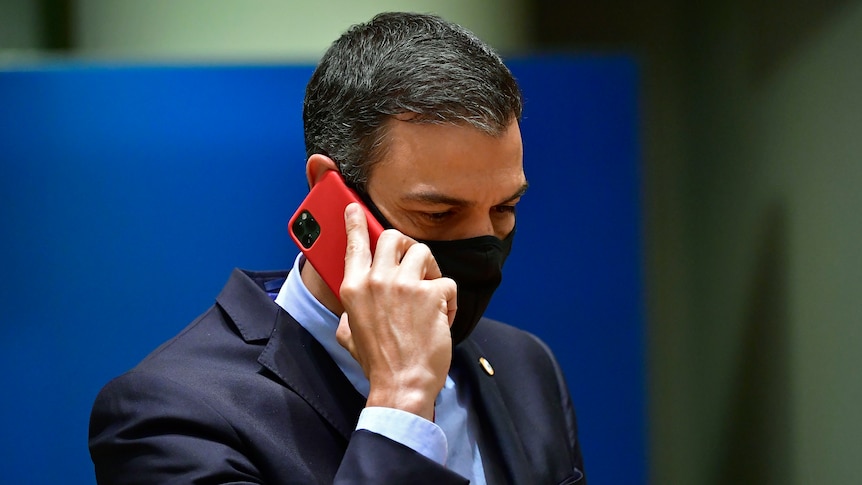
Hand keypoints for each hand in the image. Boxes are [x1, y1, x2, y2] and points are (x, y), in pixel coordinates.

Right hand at [336, 203, 456, 420]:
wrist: (401, 385)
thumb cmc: (378, 363)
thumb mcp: (349, 335)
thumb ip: (350, 313)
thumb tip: (353, 308)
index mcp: (354, 289)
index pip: (354, 245)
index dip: (356, 223)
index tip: (355, 209)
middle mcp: (376, 281)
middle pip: (394, 238)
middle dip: (408, 246)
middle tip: (415, 263)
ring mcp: (404, 286)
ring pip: (424, 253)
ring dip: (431, 271)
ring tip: (431, 295)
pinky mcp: (431, 295)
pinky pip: (447, 283)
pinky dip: (450, 301)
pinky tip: (443, 318)